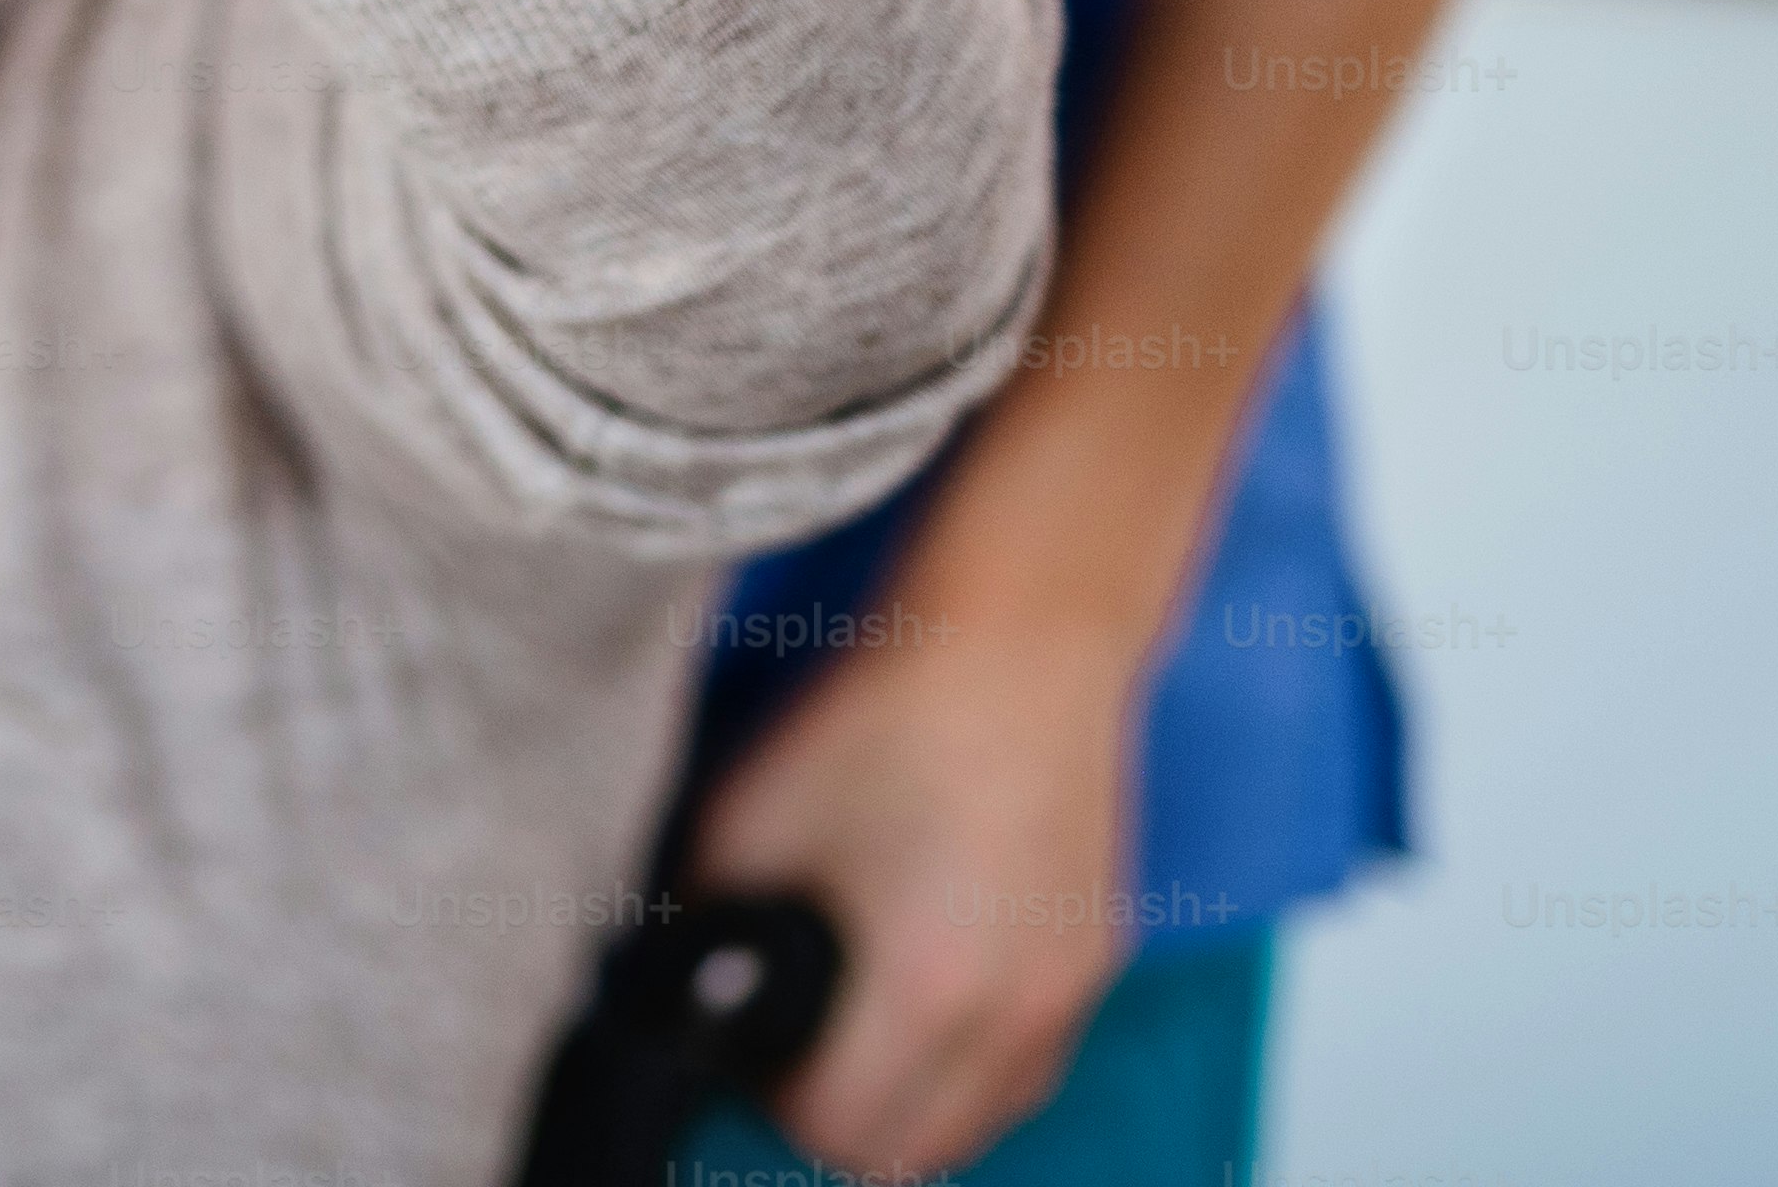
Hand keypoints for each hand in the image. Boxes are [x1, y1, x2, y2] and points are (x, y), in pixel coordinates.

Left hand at [688, 621, 1144, 1179]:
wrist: (1016, 641)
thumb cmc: (878, 721)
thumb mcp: (740, 823)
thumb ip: (702, 930)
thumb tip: (680, 988)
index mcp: (925, 991)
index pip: (839, 1130)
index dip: (772, 1096)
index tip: (745, 1041)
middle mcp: (1014, 1014)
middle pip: (916, 1151)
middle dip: (840, 1117)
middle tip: (790, 1046)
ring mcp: (1068, 990)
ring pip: (984, 1118)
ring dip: (914, 1101)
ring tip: (855, 1027)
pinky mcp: (1097, 956)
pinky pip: (1030, 1063)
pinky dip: (972, 1061)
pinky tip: (925, 992)